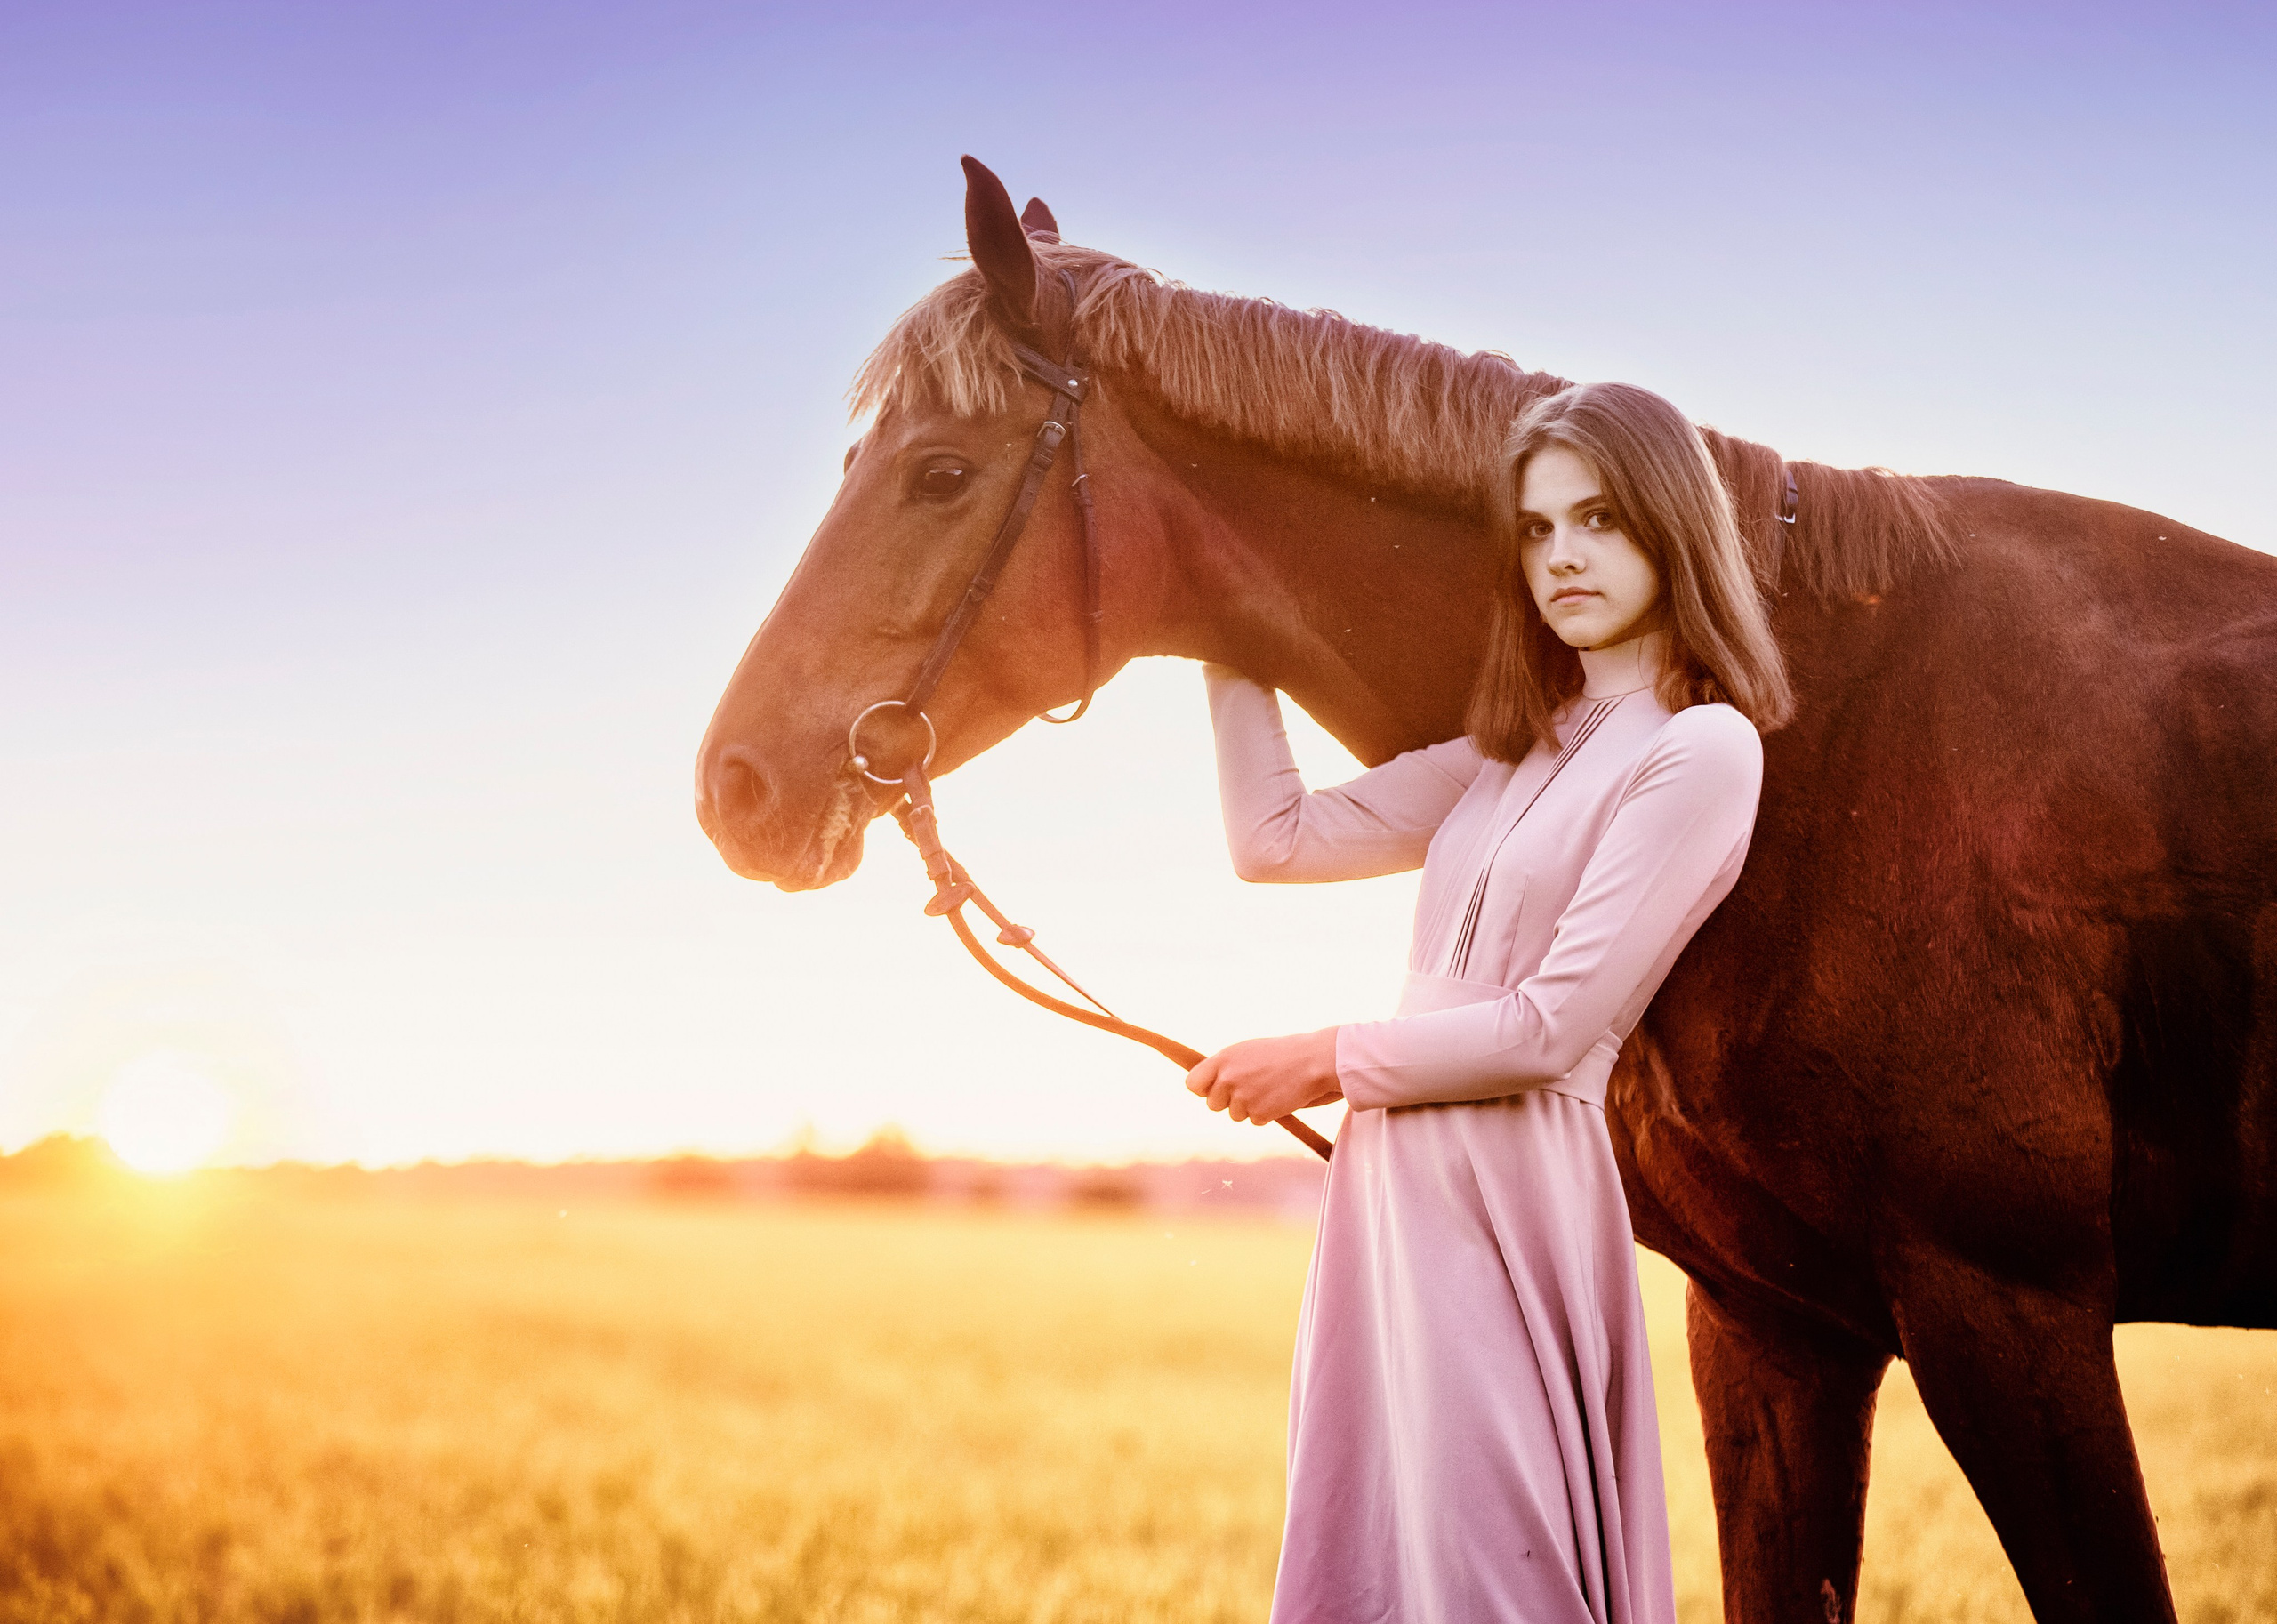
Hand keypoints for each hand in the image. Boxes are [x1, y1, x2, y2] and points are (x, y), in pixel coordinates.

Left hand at [1186, 1029, 1343, 1125]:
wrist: (1312, 1061)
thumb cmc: (1280, 1054)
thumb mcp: (1246, 1052)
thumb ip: (1224, 1067)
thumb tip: (1204, 1086)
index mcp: (1223, 1059)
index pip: (1192, 1084)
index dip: (1203, 1089)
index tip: (1214, 1088)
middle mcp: (1228, 1079)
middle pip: (1212, 1104)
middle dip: (1228, 1101)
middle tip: (1250, 1088)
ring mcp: (1243, 1098)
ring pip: (1235, 1115)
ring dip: (1249, 1107)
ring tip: (1268, 1089)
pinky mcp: (1259, 1114)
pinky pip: (1255, 1120)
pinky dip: (1267, 1113)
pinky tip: (1278, 1097)